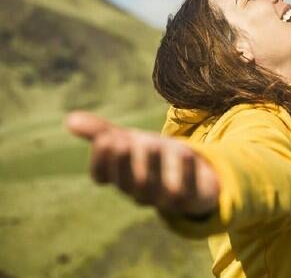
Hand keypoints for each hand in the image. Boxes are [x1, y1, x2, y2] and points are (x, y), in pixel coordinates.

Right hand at [65, 111, 219, 216]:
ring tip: (150, 142)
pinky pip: (186, 191)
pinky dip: (185, 172)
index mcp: (120, 177)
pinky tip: (185, 152)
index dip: (101, 160)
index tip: (105, 138)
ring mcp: (164, 198)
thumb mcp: (128, 141)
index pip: (102, 175)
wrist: (193, 174)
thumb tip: (69, 119)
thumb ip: (101, 132)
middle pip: (127, 182)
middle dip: (123, 162)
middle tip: (122, 140)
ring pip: (154, 189)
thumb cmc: (152, 156)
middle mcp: (139, 191)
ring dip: (151, 166)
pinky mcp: (190, 198)